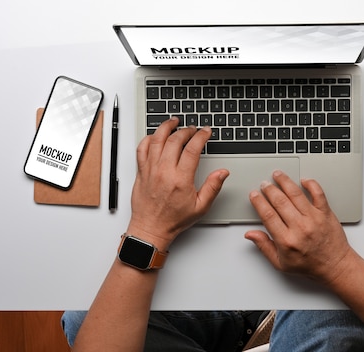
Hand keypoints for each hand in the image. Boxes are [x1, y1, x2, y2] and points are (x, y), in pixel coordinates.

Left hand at [126, 118, 228, 249]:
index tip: (206, 131)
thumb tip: (222, 172)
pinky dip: (148, 138)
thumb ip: (213, 187)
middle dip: (187, 130)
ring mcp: (150, 170)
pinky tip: (155, 136)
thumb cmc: (173, 220)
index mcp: (180, 179)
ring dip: (166, 127)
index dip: (201, 136)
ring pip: (157, 140)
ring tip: (174, 122)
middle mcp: (164, 172)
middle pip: (175, 140)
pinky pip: (141, 149)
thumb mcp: (200, 207)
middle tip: (194, 129)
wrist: (151, 228)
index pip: (192, 149)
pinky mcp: (141, 171)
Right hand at [245, 170, 354, 283]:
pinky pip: (318, 193)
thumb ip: (264, 246)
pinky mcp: (326, 213)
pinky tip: (303, 180)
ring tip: (278, 175)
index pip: (267, 215)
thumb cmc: (309, 265)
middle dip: (269, 189)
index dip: (258, 202)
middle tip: (264, 184)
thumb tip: (250, 234)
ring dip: (285, 182)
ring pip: (296, 194)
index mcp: (286, 240)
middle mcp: (300, 227)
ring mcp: (314, 218)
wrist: (334, 266)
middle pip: (279, 201)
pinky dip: (311, 184)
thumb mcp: (280, 263)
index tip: (254, 195)